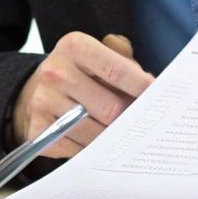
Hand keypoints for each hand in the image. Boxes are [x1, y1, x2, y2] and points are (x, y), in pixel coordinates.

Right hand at [11, 32, 152, 154]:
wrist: (35, 91)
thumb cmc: (80, 73)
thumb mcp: (98, 55)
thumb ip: (126, 64)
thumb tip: (152, 87)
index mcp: (74, 46)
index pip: (117, 71)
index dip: (143, 88)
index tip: (162, 100)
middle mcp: (55, 72)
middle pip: (110, 108)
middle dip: (131, 119)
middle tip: (143, 124)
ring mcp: (43, 102)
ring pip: (96, 134)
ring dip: (114, 139)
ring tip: (123, 136)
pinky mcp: (37, 130)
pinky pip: (78, 150)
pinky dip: (92, 152)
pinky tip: (96, 143)